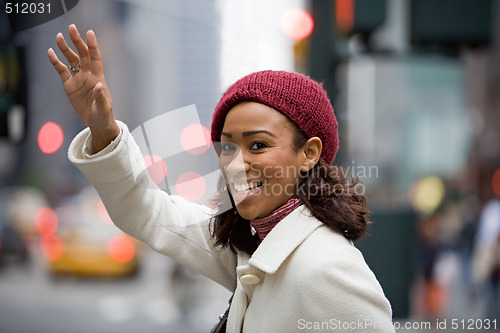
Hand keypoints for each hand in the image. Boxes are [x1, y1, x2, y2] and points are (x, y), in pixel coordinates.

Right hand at [48, 24, 119, 152]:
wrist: (97, 123)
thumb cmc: (104, 115)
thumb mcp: (104, 108)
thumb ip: (101, 98)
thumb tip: (99, 85)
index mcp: (98, 78)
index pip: (95, 58)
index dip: (92, 45)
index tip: (89, 33)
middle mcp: (88, 75)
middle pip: (82, 54)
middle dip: (77, 41)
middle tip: (71, 28)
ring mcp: (78, 79)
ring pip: (71, 60)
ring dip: (65, 49)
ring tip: (58, 36)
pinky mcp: (69, 86)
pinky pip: (61, 71)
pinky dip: (56, 62)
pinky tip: (50, 52)